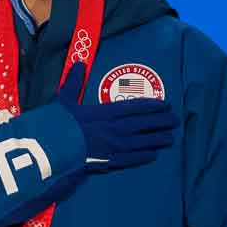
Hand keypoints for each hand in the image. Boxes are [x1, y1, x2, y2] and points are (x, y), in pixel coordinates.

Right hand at [55, 62, 178, 169]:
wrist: (51, 149)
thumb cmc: (56, 123)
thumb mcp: (63, 99)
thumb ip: (73, 82)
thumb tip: (79, 64)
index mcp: (104, 112)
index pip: (135, 107)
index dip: (152, 106)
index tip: (165, 104)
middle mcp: (114, 129)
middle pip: (143, 125)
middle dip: (161, 122)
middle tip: (175, 121)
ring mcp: (113, 147)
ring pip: (142, 143)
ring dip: (158, 140)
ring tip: (171, 138)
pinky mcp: (108, 163)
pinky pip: (131, 159)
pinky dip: (144, 157)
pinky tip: (154, 156)